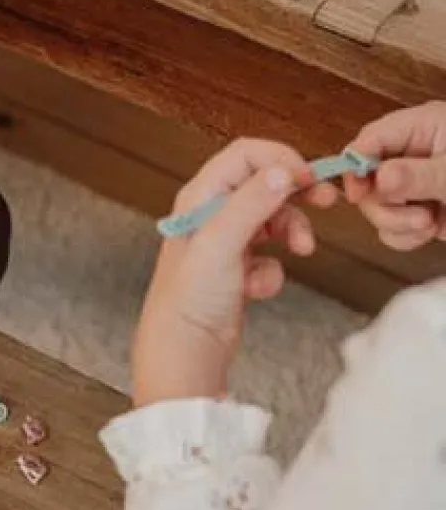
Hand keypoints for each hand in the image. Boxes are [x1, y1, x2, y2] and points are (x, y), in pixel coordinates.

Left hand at [132, 140, 335, 407]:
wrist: (184, 354)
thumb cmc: (188, 300)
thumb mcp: (221, 244)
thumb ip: (251, 204)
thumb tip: (282, 171)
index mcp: (198, 198)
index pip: (243, 155)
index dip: (280, 159)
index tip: (309, 178)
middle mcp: (208, 215)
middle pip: (262, 182)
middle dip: (295, 192)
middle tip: (327, 201)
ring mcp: (223, 242)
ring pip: (271, 218)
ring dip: (291, 230)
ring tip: (300, 250)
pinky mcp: (236, 270)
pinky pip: (269, 256)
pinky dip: (272, 269)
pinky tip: (257, 288)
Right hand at [344, 102, 445, 250]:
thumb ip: (418, 174)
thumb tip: (379, 177)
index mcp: (421, 128)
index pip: (370, 141)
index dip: (356, 166)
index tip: (358, 193)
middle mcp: (412, 156)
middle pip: (366, 179)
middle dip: (384, 205)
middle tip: (414, 213)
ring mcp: (415, 186)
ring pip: (375, 207)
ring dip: (396, 223)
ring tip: (429, 222)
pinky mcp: (421, 212)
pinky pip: (392, 228)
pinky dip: (406, 237)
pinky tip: (430, 232)